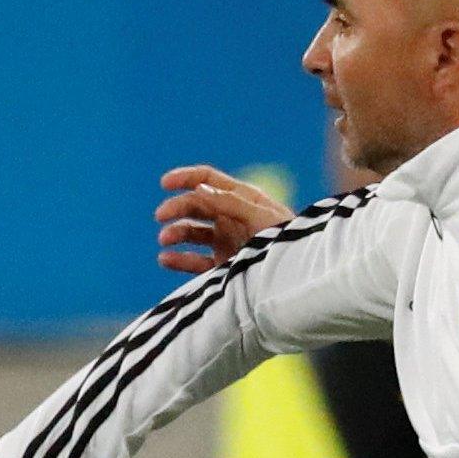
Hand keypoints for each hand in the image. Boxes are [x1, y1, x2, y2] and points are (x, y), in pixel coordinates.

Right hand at [154, 165, 293, 274]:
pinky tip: (165, 259)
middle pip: (195, 206)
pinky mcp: (221, 266)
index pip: (208, 181)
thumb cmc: (286, 242)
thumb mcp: (262, 218)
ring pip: (191, 232)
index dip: (186, 178)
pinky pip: (193, 261)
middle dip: (176, 208)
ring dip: (175, 233)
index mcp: (241, 199)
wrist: (297, 279)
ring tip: (165, 240)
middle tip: (161, 216)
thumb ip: (231, 203)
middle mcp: (229, 218)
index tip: (164, 183)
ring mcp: (224, 242)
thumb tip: (199, 190)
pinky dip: (178, 259)